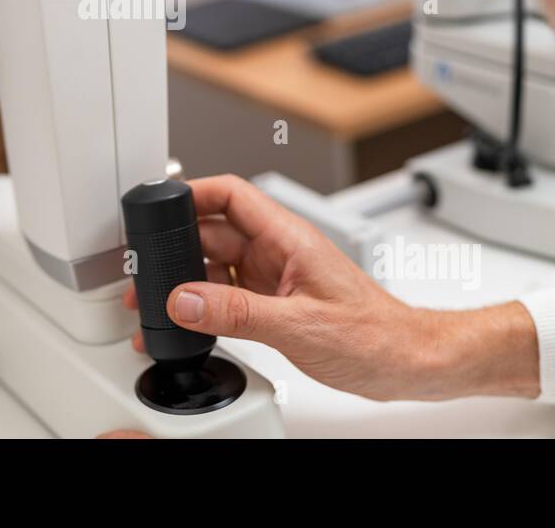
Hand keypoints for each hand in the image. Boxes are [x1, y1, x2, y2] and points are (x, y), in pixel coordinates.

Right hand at [123, 175, 539, 401]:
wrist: (407, 362)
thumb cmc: (376, 336)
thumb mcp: (298, 326)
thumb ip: (237, 313)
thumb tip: (185, 300)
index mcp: (288, 237)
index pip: (230, 194)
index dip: (190, 192)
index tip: (158, 206)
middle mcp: (279, 250)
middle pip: (214, 231)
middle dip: (177, 247)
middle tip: (146, 270)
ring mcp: (276, 275)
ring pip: (217, 264)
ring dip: (188, 280)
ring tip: (159, 302)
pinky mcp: (276, 302)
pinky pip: (228, 293)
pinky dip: (205, 305)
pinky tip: (191, 321)